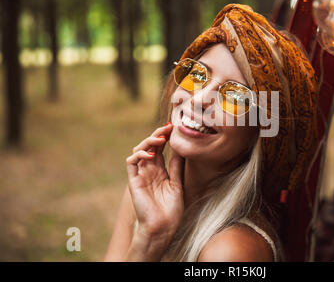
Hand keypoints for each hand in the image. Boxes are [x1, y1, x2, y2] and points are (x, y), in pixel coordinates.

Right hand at [126, 122, 184, 239]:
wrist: (162, 227)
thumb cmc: (171, 210)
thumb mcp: (177, 184)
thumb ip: (176, 167)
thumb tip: (180, 149)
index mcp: (160, 171)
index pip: (160, 149)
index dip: (165, 137)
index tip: (174, 128)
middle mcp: (149, 171)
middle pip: (149, 146)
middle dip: (157, 135)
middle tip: (167, 128)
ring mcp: (141, 175)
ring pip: (139, 151)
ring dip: (148, 141)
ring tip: (160, 138)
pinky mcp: (133, 181)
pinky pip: (131, 163)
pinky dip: (139, 155)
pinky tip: (151, 154)